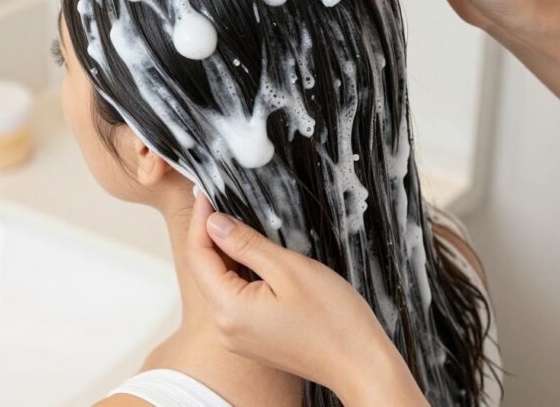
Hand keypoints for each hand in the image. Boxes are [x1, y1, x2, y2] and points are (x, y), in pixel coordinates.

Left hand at [184, 194, 428, 406]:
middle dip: (211, 234)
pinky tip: (253, 255)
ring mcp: (236, 336)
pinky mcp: (250, 338)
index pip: (198, 255)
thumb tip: (214, 222)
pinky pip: (233, 299)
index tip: (206, 193)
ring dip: (226, 253)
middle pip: (204, 271)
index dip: (200, 220)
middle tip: (221, 200)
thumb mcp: (288, 268)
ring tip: (240, 222)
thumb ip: (245, 243)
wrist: (361, 365)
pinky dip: (238, 274)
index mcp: (228, 309)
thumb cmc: (334, 321)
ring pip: (218, 283)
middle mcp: (224, 327)